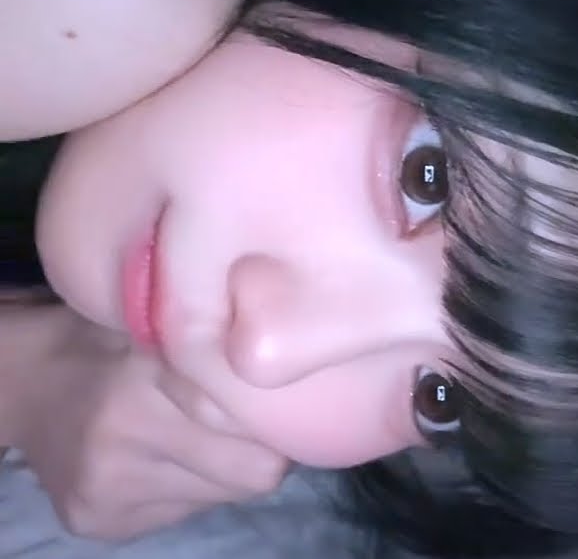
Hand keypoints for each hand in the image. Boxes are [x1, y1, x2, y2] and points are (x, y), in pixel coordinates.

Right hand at [12, 305, 288, 539]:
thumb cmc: (107, 337)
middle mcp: (123, 440)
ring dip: (233, 467)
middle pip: (250, 471)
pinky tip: (175, 456)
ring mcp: (109, 492)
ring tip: (212, 434)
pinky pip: (186, 512)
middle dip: (268, 447)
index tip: (284, 390)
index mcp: (141, 376)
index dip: (276, 406)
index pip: (243, 414)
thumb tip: (283, 362)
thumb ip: (210, 344)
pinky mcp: (99, 524)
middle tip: (261, 418)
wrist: (27, 384)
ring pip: (224, 495)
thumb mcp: (156, 321)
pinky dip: (197, 485)